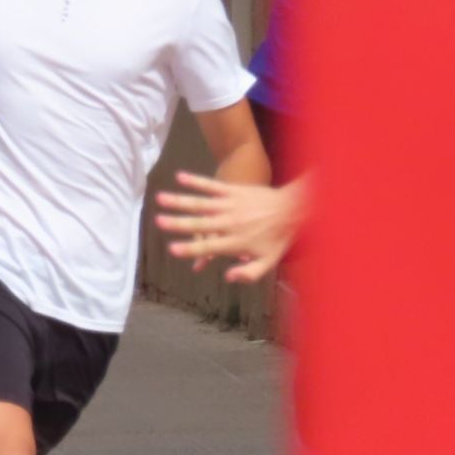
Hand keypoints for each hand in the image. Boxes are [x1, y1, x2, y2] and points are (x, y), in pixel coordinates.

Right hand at [156, 171, 303, 283]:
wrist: (296, 208)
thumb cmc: (280, 236)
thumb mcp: (270, 261)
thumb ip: (250, 273)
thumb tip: (228, 277)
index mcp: (237, 241)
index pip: (209, 246)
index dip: (191, 248)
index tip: (173, 249)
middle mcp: (230, 223)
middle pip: (200, 223)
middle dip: (178, 222)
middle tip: (158, 221)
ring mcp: (230, 205)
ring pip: (201, 203)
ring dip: (180, 200)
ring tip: (160, 198)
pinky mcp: (233, 191)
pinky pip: (211, 185)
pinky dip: (196, 180)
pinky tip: (179, 176)